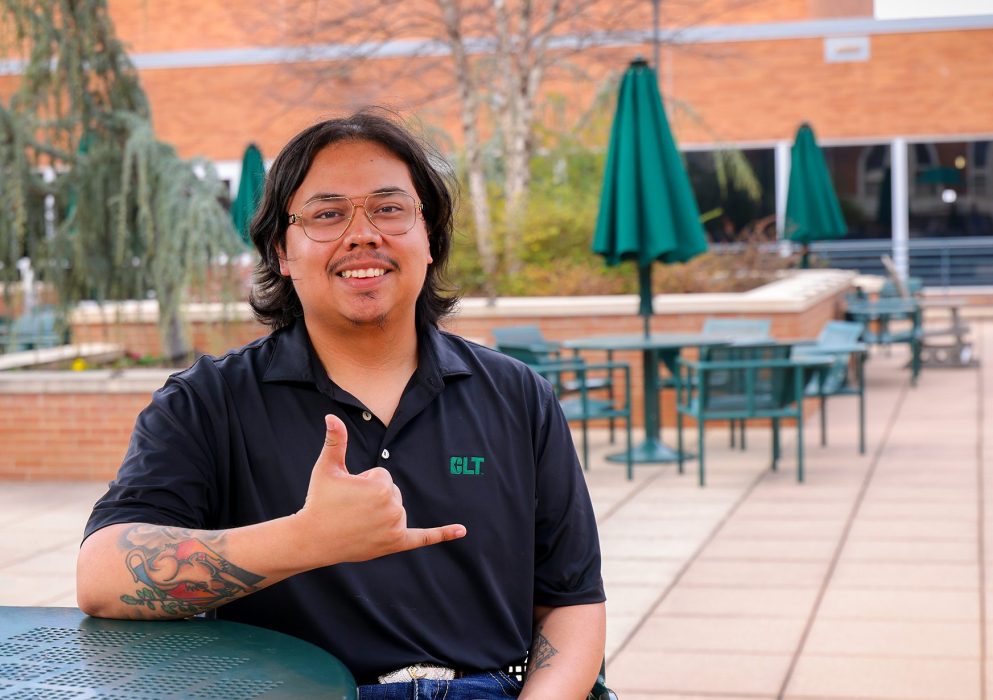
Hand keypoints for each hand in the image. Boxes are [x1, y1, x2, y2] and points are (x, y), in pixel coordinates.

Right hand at [293, 414, 465, 568]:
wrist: (313, 538)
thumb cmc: (320, 501)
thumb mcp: (327, 468)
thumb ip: (335, 440)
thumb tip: (331, 416)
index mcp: (382, 486)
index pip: (383, 476)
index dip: (363, 481)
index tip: (348, 493)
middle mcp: (394, 507)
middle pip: (392, 492)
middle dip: (373, 497)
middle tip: (350, 509)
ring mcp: (396, 527)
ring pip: (396, 509)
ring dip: (381, 512)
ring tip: (356, 521)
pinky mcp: (396, 543)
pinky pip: (423, 537)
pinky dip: (442, 534)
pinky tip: (461, 530)